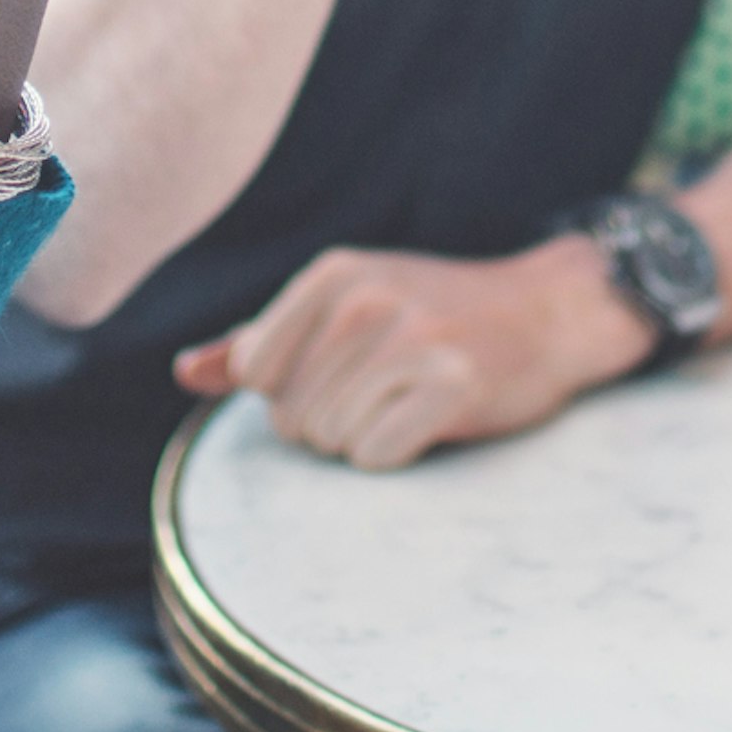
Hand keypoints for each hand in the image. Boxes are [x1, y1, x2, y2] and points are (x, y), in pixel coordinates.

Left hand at [169, 237, 653, 469]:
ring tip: (408, 400)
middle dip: (330, 421)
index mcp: (330, 275)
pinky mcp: (451, 382)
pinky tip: (430, 419)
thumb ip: (261, 341)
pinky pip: (376, 456)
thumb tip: (185, 372)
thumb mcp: (344, 304)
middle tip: (385, 388)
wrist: (546, 312)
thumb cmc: (433, 313)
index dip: (289, 391)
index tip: (339, 371)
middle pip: (291, 416)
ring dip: (366, 438)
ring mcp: (410, 339)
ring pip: (331, 440)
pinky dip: (398, 452)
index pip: (254, 374)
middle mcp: (364, 300)